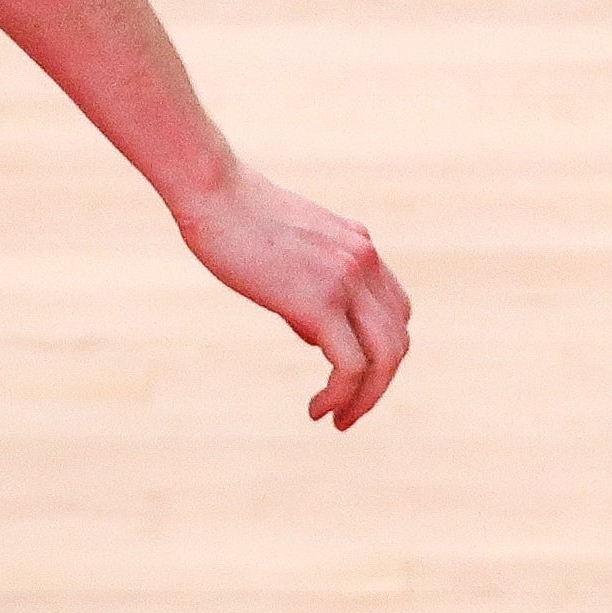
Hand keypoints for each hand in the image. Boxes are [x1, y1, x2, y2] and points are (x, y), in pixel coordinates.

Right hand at [162, 160, 412, 429]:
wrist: (214, 192)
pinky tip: (317, 410)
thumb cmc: (234, 219)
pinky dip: (342, 395)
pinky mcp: (321, 301)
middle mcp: (365, 261)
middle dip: (379, 383)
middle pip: (398, 338)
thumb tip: (315, 332)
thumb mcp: (288, 250)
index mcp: (360, 247)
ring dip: (367, 398)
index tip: (351, 377)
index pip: (395, 310)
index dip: (380, 350)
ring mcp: (348, 280)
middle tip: (349, 413)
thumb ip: (311, 286)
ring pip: (386, 357)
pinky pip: (352, 364)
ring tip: (338, 420)